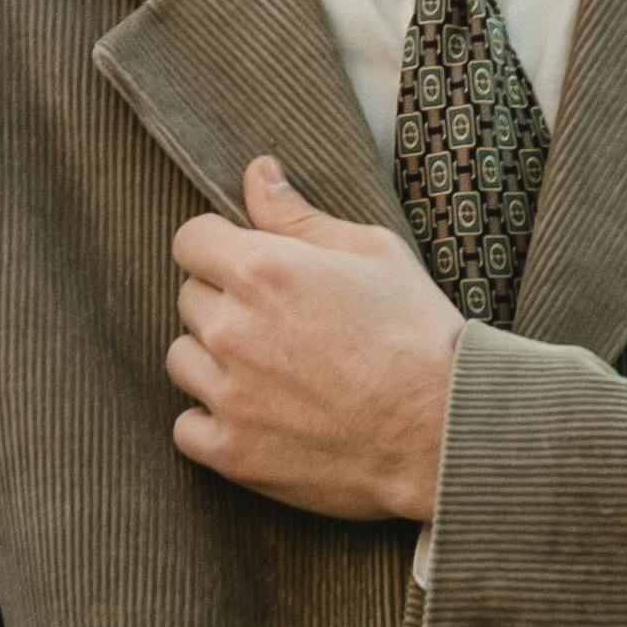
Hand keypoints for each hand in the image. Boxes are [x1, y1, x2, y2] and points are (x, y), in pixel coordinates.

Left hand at [169, 158, 458, 521]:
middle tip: (278, 321)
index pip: (190, 240)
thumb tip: (257, 174)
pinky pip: (186, 427)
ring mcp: (228, 394)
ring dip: (213, 360)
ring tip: (268, 369)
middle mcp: (233, 329)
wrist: (444, 430)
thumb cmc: (417, 334)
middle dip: (225, 302)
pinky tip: (255, 416)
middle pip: (189, 298)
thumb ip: (299, 215)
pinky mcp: (233, 452)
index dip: (218, 246)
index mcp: (261, 269)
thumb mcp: (372, 252)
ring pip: (182, 359)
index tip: (244, 263)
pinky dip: (212, 422)